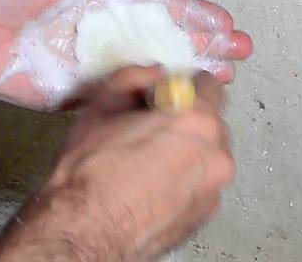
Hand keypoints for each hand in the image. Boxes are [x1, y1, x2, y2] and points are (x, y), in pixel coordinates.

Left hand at [0, 0, 251, 106]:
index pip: (160, 6)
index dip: (193, 14)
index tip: (224, 22)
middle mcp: (103, 31)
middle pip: (164, 40)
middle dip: (204, 45)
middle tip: (239, 53)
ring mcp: (91, 64)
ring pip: (149, 71)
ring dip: (186, 75)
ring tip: (222, 79)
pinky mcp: (73, 93)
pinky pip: (117, 99)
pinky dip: (147, 103)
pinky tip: (175, 105)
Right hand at [0, 67, 234, 261]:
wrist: (85, 230)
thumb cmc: (91, 171)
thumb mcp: (103, 105)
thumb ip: (134, 77)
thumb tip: (153, 72)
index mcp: (197, 121)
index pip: (211, 86)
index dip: (186, 86)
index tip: (168, 94)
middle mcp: (216, 154)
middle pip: (210, 122)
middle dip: (186, 121)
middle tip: (152, 128)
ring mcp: (214, 188)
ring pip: (207, 154)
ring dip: (187, 151)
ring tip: (149, 161)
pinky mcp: (206, 214)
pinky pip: (201, 184)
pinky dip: (185, 179)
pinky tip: (154, 184)